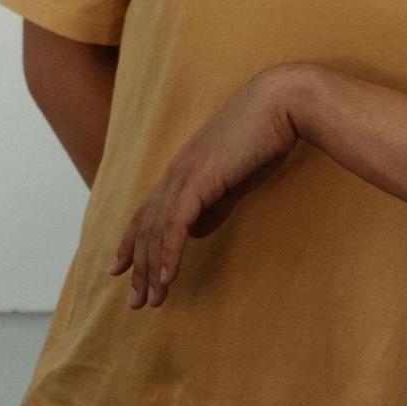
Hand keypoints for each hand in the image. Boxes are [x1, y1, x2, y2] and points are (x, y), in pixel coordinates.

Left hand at [114, 67, 303, 307]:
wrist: (283, 103)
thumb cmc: (266, 137)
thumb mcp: (235, 178)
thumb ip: (215, 203)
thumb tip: (197, 230)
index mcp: (183, 169)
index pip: (147, 212)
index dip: (132, 242)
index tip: (123, 270)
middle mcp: (176, 171)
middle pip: (145, 227)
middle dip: (138, 267)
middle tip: (137, 301)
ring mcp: (185, 174)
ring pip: (157, 230)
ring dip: (153, 269)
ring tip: (153, 300)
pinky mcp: (199, 180)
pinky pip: (175, 225)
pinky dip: (169, 254)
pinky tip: (168, 278)